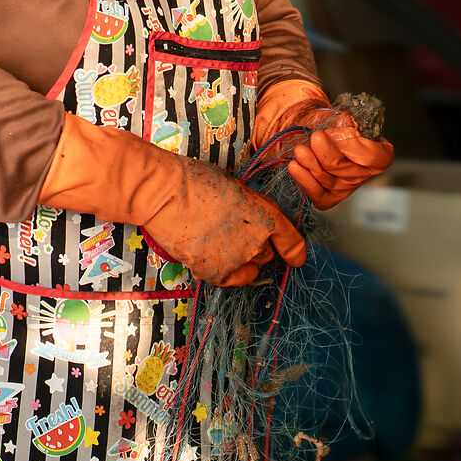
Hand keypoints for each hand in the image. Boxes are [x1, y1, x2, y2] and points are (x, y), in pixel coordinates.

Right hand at [38, 114, 305, 286]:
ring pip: (247, 267)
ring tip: (215, 241)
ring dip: (238, 259)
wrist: (165, 195)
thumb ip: (251, 208)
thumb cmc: (196, 181)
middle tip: (231, 232)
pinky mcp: (215, 272)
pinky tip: (213, 258)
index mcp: (267, 216)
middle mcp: (258, 242)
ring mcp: (237, 260)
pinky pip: (230, 279)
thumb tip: (249, 221)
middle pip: (266, 254)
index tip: (296, 258)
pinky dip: (224, 272)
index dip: (295, 252)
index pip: (292, 242)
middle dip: (255, 247)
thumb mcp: (236, 188)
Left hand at [286, 115, 395, 208]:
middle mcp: (364, 174)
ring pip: (330, 180)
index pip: (375, 157)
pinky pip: (317, 194)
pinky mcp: (328, 197)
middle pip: (348, 170)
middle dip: (328, 154)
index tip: (340, 133)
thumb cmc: (332, 125)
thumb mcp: (341, 117)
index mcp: (378, 154)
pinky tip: (295, 167)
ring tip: (300, 150)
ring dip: (312, 164)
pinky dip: (305, 180)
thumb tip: (340, 129)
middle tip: (316, 137)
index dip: (356, 147)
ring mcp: (346, 188)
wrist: (314, 134)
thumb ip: (344, 122)